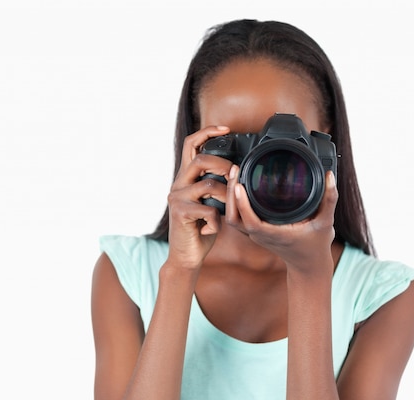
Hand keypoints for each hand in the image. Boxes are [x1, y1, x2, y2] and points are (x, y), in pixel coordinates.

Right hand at [166, 125, 232, 270]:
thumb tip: (236, 172)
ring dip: (226, 198)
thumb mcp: (211, 203)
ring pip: (209, 185)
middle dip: (224, 166)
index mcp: (185, 178)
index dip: (207, 131)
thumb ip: (217, 186)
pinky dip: (216, 222)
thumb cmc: (201, 230)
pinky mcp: (180, 213)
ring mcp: (177, 198)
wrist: (186, 256)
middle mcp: (178, 184)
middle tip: (235, 177)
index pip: (191, 144)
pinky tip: (211, 230)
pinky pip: (209, 210)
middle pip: (201, 160)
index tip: (226, 128)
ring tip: (227, 211)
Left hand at [224, 165, 338, 273]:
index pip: (250, 221)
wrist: (309, 266)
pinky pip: (238, 218)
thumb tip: (330, 176)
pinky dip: (235, 203)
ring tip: (235, 175)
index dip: (242, 204)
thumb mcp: (327, 222)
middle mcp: (260, 235)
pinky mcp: (255, 232)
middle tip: (235, 171)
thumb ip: (330, 199)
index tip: (239, 185)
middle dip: (231, 194)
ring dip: (230, 198)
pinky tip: (239, 186)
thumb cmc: (317, 246)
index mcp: (274, 234)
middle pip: (234, 217)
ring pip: (233, 218)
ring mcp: (255, 235)